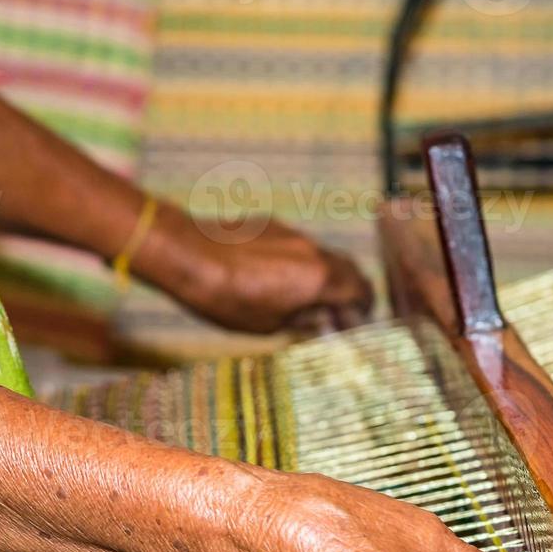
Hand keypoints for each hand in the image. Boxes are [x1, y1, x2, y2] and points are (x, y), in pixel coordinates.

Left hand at [141, 205, 373, 333]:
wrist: (188, 256)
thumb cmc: (227, 299)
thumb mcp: (268, 325)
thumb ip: (302, 322)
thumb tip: (320, 323)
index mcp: (319, 279)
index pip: (361, 291)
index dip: (364, 310)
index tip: (356, 323)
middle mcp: (313, 251)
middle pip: (348, 269)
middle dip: (351, 291)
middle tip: (341, 312)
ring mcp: (293, 234)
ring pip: (323, 256)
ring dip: (325, 277)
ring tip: (309, 300)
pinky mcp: (272, 226)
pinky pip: (298, 246)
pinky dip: (302, 264)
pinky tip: (280, 279)